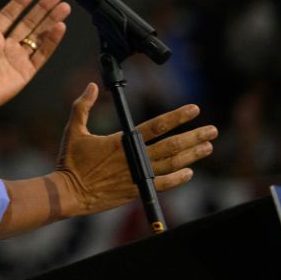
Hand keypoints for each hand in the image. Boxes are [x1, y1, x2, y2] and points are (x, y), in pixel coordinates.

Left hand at [0, 0, 70, 131]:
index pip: (8, 16)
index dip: (19, 3)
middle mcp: (5, 48)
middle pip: (28, 24)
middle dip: (42, 9)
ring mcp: (16, 60)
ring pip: (38, 37)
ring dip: (51, 22)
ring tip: (64, 7)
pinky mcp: (24, 74)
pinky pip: (41, 54)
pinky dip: (51, 41)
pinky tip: (60, 27)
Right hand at [54, 83, 217, 216]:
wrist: (68, 194)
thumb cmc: (70, 161)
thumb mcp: (73, 129)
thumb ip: (82, 106)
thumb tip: (90, 85)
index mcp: (122, 141)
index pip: (157, 126)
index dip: (177, 117)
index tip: (194, 110)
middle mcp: (135, 157)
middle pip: (172, 145)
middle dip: (194, 136)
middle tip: (212, 130)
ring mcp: (137, 175)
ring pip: (172, 164)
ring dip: (192, 155)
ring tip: (208, 146)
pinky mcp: (135, 191)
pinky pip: (162, 184)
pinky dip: (177, 178)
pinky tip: (190, 172)